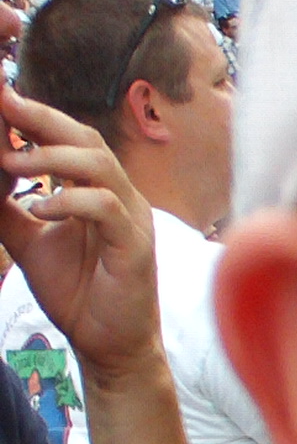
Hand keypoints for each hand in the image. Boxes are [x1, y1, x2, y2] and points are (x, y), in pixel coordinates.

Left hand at [0, 17, 167, 390]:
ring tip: (11, 162)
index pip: (70, 140)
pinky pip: (106, 209)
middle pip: (86, 140)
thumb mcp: (27, 240)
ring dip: (51, 158)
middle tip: (3, 104)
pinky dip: (70, 202)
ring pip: (99, 166)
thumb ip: (7, 205)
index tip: (0, 98)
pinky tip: (40, 210)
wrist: (108, 345)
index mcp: (98, 191)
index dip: (36, 117)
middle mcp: (121, 197)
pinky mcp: (135, 247)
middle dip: (42, 119)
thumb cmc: (76, 292)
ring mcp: (132, 220)